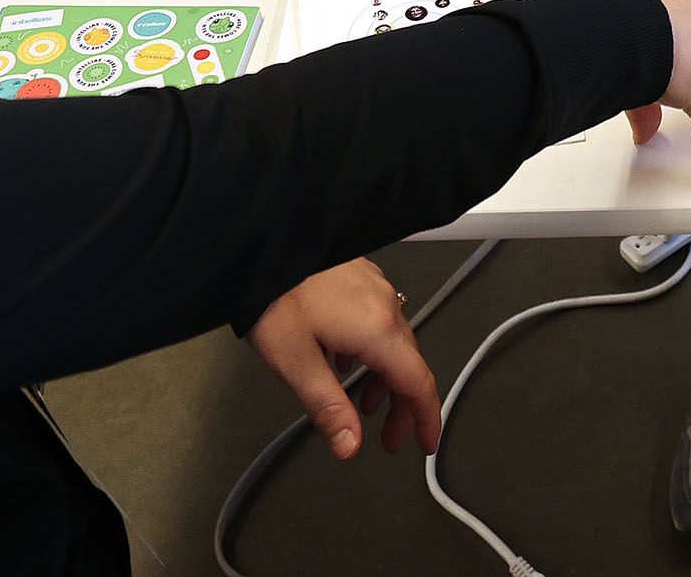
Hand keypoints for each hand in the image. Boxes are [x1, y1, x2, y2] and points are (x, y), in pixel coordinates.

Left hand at [249, 259, 443, 459]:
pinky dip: (374, 351)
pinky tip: (345, 359)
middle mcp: (385, 304)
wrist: (263, 243)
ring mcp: (375, 286)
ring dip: (385, 379)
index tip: (427, 444)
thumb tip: (350, 448)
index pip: (417, 382)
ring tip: (364, 405)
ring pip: (394, 341)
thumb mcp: (296, 364)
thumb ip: (328, 407)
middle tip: (386, 439)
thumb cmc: (274, 301)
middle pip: (408, 364)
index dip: (427, 417)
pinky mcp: (360, 275)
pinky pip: (380, 320)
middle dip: (401, 406)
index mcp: (377, 329)